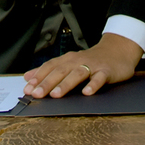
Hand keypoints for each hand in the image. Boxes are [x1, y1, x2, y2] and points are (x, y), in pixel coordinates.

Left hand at [22, 32, 142, 98]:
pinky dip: (93, 85)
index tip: (27, 88)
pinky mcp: (106, 71)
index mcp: (67, 60)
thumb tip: (28, 77)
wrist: (117, 50)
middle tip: (36, 94)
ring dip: (66, 84)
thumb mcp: (69, 62)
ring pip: (77, 74)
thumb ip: (49, 70)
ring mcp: (92, 66)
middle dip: (47, 83)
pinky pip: (99, 79)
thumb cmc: (91, 59)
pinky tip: (87, 93)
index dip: (38, 77)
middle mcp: (78, 61)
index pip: (50, 67)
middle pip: (60, 71)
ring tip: (56, 95)